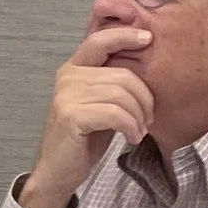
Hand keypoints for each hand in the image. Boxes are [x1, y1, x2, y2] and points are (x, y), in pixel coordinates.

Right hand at [16, 22, 157, 207]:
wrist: (58, 172)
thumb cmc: (83, 138)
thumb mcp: (99, 102)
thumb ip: (112, 81)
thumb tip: (144, 58)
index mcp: (73, 69)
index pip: (100, 40)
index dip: (125, 35)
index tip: (148, 39)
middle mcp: (68, 77)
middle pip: (122, 74)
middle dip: (144, 98)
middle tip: (148, 119)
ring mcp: (67, 95)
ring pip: (122, 94)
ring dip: (138, 116)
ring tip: (139, 131)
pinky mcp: (72, 116)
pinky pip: (116, 114)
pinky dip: (131, 127)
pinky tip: (131, 137)